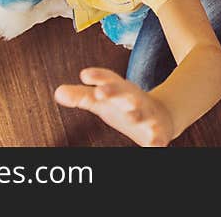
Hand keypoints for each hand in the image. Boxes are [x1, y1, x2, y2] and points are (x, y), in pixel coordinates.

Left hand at [55, 68, 174, 146]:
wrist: (162, 114)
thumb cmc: (124, 106)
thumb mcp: (102, 101)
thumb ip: (81, 96)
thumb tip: (58, 92)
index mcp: (120, 90)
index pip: (108, 79)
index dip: (98, 76)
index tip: (84, 75)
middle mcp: (133, 99)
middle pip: (124, 94)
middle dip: (114, 92)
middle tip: (101, 92)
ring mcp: (147, 114)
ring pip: (142, 113)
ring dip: (136, 113)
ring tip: (131, 115)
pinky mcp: (158, 131)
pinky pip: (158, 136)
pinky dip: (157, 140)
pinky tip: (154, 145)